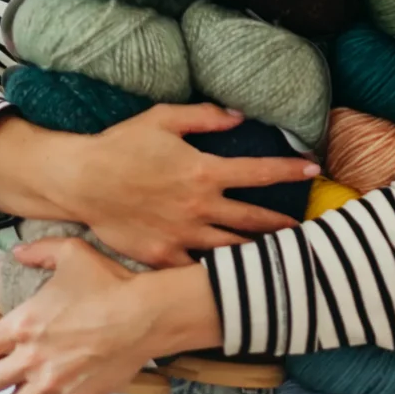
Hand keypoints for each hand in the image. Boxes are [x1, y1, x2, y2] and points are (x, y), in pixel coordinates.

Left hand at [0, 237, 221, 393]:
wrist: (144, 314)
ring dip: (18, 390)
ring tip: (28, 378)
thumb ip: (39, 251)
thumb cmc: (109, 283)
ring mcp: (53, 382)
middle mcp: (32, 358)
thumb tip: (18, 252)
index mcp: (24, 324)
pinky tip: (60, 382)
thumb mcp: (72, 252)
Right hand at [65, 104, 318, 267]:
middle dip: (283, 222)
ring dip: (257, 250)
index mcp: (204, 171)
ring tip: (278, 254)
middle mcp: (199, 206)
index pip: (258, 171)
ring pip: (231, 247)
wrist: (82, 180)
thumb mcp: (164, 118)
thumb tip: (239, 116)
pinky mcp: (163, 256)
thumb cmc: (122, 144)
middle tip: (305, 227)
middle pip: (253, 217)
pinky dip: (216, 272)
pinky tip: (232, 277)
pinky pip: (196, 269)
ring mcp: (182, 234)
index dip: (289, 169)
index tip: (312, 167)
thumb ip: (206, 116)